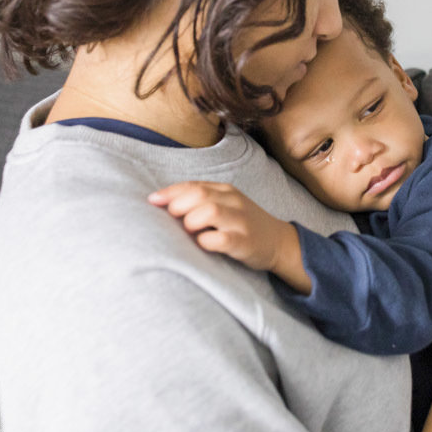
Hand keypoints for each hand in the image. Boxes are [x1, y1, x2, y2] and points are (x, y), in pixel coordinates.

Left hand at [148, 181, 295, 272]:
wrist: (278, 242)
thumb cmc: (242, 224)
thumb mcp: (225, 205)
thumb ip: (201, 201)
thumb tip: (164, 204)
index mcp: (226, 191)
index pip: (193, 185)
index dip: (170, 192)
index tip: (152, 201)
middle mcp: (234, 202)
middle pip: (199, 195)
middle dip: (178, 207)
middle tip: (175, 221)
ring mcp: (241, 222)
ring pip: (210, 212)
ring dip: (191, 223)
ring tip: (190, 232)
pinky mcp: (245, 243)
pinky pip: (220, 240)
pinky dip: (206, 242)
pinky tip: (204, 245)